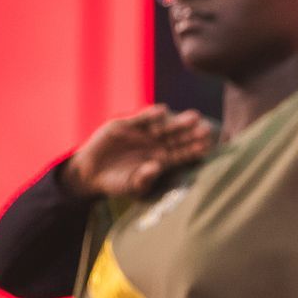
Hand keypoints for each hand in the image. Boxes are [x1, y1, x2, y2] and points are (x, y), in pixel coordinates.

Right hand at [63, 108, 216, 199]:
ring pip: (164, 126)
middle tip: (207, 129)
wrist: (90, 173)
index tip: (207, 147)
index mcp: (162, 159)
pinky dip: (150, 114)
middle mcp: (156, 144)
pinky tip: (162, 111)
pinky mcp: (125, 124)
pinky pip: (141, 118)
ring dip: (178, 122)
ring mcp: (142, 133)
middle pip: (178, 138)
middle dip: (192, 134)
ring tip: (194, 118)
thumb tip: (155, 167)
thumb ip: (143, 179)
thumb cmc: (116, 183)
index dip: (194, 150)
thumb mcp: (130, 185)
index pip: (182, 154)